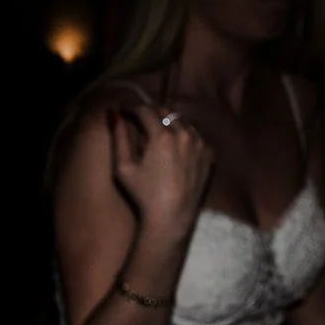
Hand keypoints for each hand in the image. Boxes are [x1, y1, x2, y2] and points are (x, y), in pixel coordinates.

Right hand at [110, 101, 214, 234]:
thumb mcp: (123, 167)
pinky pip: (195, 136)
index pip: (145, 110)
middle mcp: (184, 133)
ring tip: (157, 133)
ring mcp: (200, 143)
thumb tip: (115, 114)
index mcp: (162, 135)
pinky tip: (175, 147)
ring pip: (182, 122)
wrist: (172, 217)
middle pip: (165, 112)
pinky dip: (183, 136)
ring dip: (168, 123)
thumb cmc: (143, 194)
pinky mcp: (209, 154)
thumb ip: (120, 137)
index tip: (123, 109)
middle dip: (150, 113)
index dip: (131, 107)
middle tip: (138, 120)